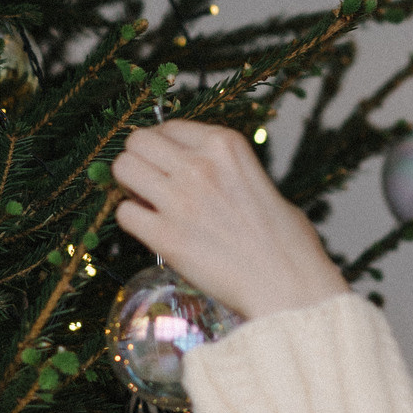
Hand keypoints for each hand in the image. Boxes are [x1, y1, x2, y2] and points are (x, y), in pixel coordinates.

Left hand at [110, 121, 349, 319]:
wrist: (289, 285)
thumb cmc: (286, 242)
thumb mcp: (261, 181)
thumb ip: (227, 169)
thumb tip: (202, 174)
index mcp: (225, 145)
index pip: (169, 126)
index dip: (163, 147)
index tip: (167, 165)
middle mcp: (199, 165)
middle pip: (137, 141)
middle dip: (139, 160)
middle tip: (149, 183)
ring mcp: (180, 200)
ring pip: (122, 169)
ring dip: (129, 186)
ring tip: (147, 203)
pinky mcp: (167, 237)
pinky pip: (124, 213)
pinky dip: (132, 220)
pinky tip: (152, 230)